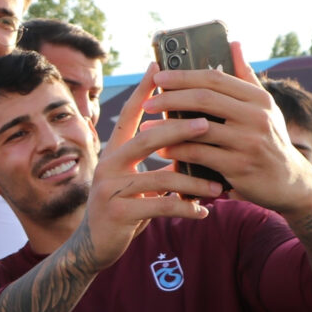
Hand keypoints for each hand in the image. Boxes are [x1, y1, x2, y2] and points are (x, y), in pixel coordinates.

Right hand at [86, 62, 222, 269]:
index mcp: (113, 151)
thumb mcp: (132, 179)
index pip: (130, 114)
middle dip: (179, 129)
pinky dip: (185, 208)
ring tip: (217, 187)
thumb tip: (185, 137)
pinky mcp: (118, 212)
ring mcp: (110, 188)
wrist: (94, 245)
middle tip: (208, 123)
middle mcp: (108, 163)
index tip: (159, 66)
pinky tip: (203, 212)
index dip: (143, 90)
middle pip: (147, 138)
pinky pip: (160, 206)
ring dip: (194, 181)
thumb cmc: (122, 207)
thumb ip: (150, 160)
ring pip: (161, 177)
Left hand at [145, 42, 311, 217]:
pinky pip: (200, 155)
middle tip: (148, 103)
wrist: (290, 184)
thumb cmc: (269, 141)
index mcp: (258, 98)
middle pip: (204, 99)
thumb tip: (234, 43)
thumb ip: (246, 77)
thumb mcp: (265, 108)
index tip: (159, 77)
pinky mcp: (239, 166)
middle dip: (171, 99)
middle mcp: (256, 116)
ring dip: (167, 128)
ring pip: (198, 128)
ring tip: (146, 129)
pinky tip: (163, 151)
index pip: (215, 78)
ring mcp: (248, 141)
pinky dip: (178, 151)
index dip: (184, 76)